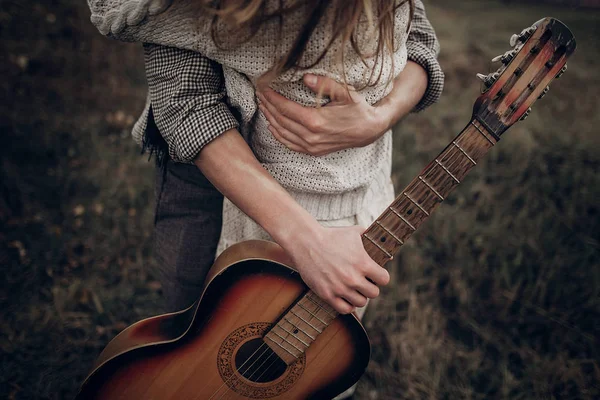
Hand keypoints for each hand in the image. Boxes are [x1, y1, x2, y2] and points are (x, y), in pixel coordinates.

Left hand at [257, 74, 388, 156]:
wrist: (369, 130)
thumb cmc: (358, 109)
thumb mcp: (344, 92)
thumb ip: (324, 84)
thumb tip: (305, 77)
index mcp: (315, 121)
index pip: (284, 107)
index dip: (271, 96)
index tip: (263, 86)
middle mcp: (310, 136)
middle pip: (280, 119)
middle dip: (267, 105)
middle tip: (259, 93)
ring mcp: (311, 146)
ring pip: (282, 133)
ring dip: (270, 118)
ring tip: (263, 105)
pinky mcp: (313, 151)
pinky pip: (289, 144)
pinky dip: (278, 135)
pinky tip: (272, 125)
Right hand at [280, 224, 390, 314]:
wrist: (306, 243)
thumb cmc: (331, 236)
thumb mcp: (354, 232)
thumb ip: (371, 239)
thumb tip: (386, 252)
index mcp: (363, 263)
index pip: (384, 279)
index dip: (380, 276)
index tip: (375, 274)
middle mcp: (353, 278)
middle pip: (374, 293)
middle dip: (370, 286)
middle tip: (363, 281)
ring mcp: (340, 288)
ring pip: (361, 302)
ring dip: (359, 296)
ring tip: (354, 289)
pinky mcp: (327, 294)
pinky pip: (345, 309)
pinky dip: (348, 305)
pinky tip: (345, 297)